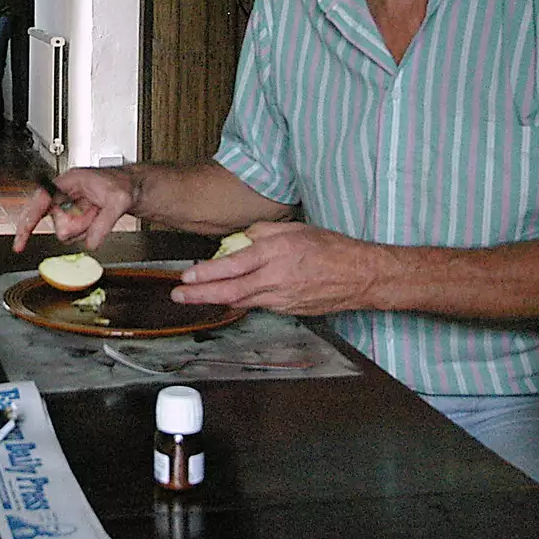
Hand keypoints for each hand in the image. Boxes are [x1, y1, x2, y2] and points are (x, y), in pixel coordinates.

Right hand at [12, 167, 135, 251]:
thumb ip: (104, 223)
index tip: (21, 241)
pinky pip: (74, 235)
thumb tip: (91, 243)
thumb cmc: (122, 184)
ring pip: (65, 232)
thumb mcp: (118, 200)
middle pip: (56, 223)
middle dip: (78, 224)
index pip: (40, 201)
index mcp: (67, 182)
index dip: (28, 221)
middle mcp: (62, 195)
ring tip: (98, 212)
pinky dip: (87, 231)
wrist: (131, 188)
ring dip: (84, 228)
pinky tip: (96, 218)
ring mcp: (67, 208)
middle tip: (96, 212)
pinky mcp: (72, 218)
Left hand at [171, 221, 379, 314]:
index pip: (232, 267)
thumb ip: (262, 232)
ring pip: (241, 302)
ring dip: (216, 300)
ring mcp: (281, 299)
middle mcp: (274, 279)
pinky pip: (258, 305)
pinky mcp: (287, 310)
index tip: (187, 275)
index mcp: (275, 254)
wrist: (360, 276)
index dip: (206, 274)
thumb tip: (240, 240)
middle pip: (230, 292)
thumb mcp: (294, 228)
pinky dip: (241, 301)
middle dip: (200, 295)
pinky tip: (229, 298)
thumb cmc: (330, 248)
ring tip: (194, 297)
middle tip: (178, 295)